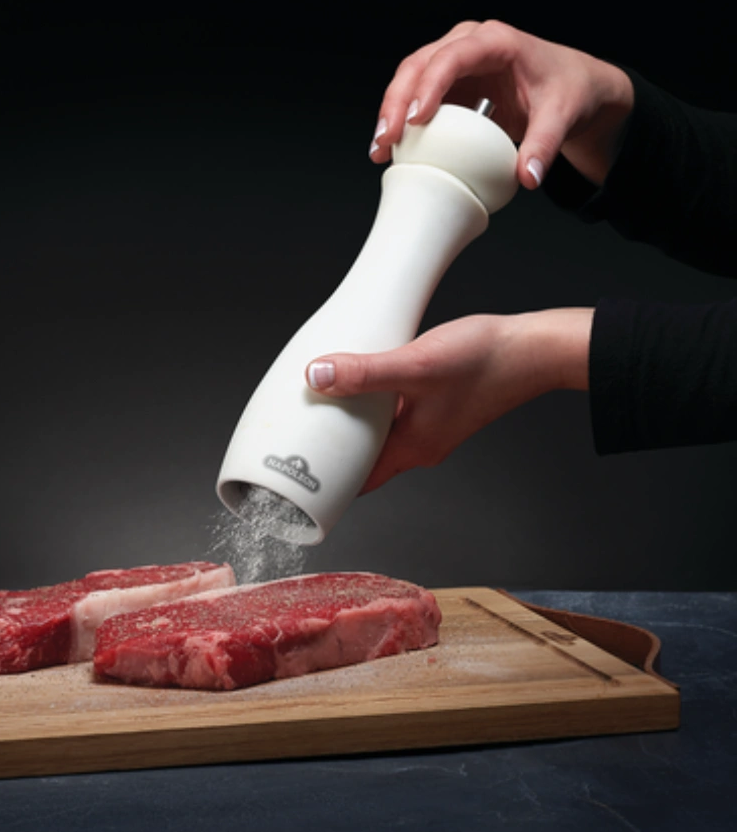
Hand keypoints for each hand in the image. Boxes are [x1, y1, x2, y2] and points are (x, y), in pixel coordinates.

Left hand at [305, 309, 591, 491]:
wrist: (533, 348)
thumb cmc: (486, 363)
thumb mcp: (416, 366)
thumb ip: (366, 372)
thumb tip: (319, 376)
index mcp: (414, 448)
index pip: (361, 481)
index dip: (328, 483)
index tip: (297, 475)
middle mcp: (422, 443)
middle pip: (366, 456)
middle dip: (333, 447)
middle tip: (300, 430)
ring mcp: (431, 424)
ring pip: (380, 432)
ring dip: (353, 420)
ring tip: (324, 400)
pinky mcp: (439, 403)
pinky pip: (395, 410)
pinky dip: (374, 400)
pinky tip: (365, 375)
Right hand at [369, 20, 633, 188]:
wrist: (572, 86)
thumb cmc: (568, 89)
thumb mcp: (563, 115)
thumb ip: (545, 146)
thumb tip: (527, 177)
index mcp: (495, 41)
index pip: (452, 57)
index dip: (429, 86)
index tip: (416, 119)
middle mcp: (467, 45)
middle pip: (418, 65)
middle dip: (396, 102)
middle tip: (386, 139)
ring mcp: (453, 63)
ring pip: (408, 79)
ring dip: (390, 113)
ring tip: (380, 149)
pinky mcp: (447, 85)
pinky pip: (414, 98)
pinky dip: (400, 123)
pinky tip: (390, 149)